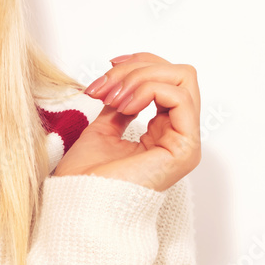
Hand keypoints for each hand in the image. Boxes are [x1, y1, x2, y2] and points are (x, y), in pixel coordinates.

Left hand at [52, 52, 200, 192]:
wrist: (79, 202)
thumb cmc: (86, 176)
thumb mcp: (103, 127)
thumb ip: (120, 105)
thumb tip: (122, 81)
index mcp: (162, 131)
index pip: (169, 79)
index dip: (139, 63)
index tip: (107, 67)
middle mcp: (178, 135)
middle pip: (178, 74)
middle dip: (137, 68)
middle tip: (105, 86)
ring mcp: (184, 142)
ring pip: (182, 79)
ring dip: (139, 78)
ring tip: (110, 98)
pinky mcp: (184, 149)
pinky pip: (180, 99)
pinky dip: (148, 90)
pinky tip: (124, 106)